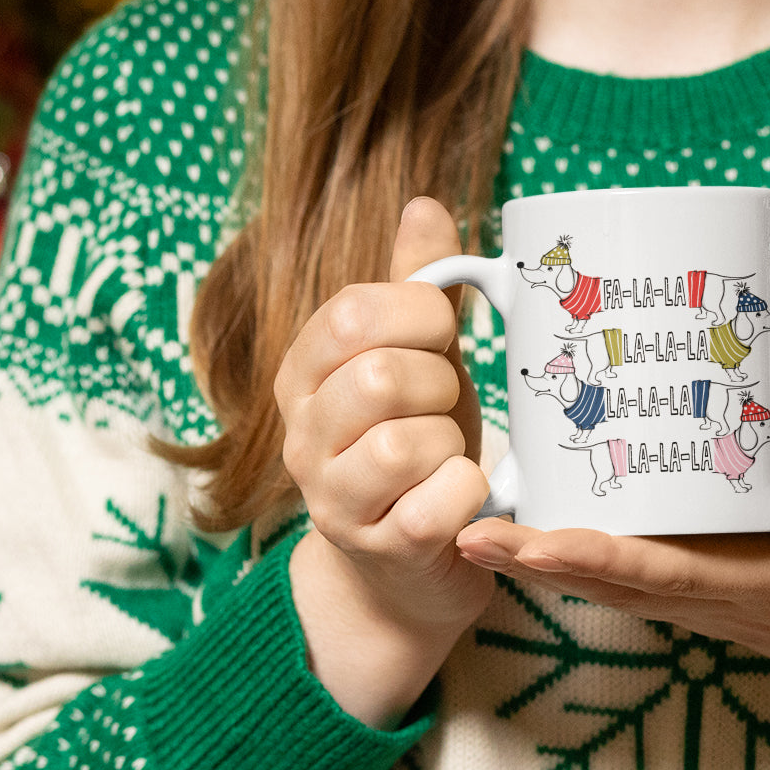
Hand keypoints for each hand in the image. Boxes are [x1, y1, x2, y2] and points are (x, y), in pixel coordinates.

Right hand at [275, 197, 492, 726]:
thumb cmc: (418, 446)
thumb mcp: (418, 358)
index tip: (442, 337)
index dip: (419, 315)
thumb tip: (424, 204)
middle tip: (446, 407)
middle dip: (439, 385)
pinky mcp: (379, 549)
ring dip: (452, 443)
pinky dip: (468, 492)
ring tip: (448, 456)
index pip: (350, 314)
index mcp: (305, 373)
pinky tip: (462, 496)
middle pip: (379, 376)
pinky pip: (438, 502)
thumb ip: (417, 286)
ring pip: (406, 442)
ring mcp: (332, 499)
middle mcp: (302, 435)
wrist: (408, 564)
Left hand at [455, 483, 769, 769]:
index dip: (587, 555)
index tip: (521, 539)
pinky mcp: (741, 600)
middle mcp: (734, 601)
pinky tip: (575, 537)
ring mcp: (731, 607)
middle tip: (463, 530)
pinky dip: (602, 563)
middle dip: (541, 560)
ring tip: (495, 530)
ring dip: (558, 563)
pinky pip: (655, 583)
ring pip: (629, 586)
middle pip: (620, 581)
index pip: (662, 571)